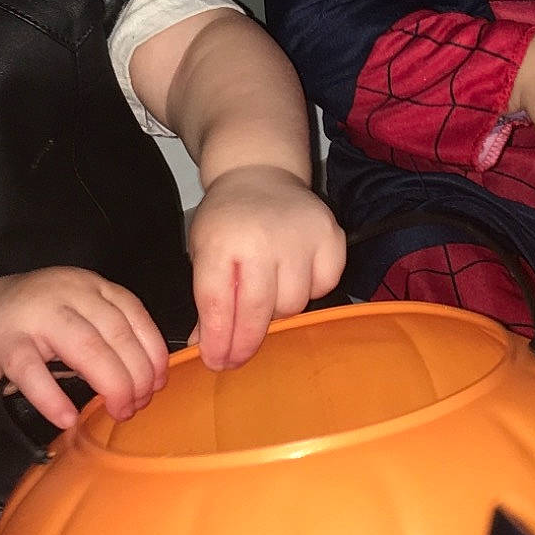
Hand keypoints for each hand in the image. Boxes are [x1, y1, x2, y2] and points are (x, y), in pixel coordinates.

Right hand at [0, 267, 168, 427]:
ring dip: (110, 384)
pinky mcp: (3, 343)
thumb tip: (148, 377)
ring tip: (118, 411)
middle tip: (137, 405)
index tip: (158, 383)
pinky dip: (53, 398)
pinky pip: (33, 372)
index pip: (134, 315)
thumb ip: (106, 332)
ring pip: (84, 348)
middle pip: (115, 333)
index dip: (153, 352)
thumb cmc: (30, 324)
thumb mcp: (75, 314)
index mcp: (88, 286)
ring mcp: (33, 315)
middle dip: (135, 375)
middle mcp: (65, 292)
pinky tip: (68, 418)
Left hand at [187, 164, 345, 370]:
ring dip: (279, 311)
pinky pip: (324, 286)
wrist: (258, 172)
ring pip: (294, 304)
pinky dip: (310, 289)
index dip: (217, 340)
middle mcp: (262, 238)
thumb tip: (209, 348)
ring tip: (267, 296)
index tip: (217, 362)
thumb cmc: (227, 221)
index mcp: (221, 242)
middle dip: (246, 342)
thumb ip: (207, 299)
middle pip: (258, 311)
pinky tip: (294, 275)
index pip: (217, 304)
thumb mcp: (203, 253)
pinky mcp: (331, 234)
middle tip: (238, 357)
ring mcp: (301, 235)